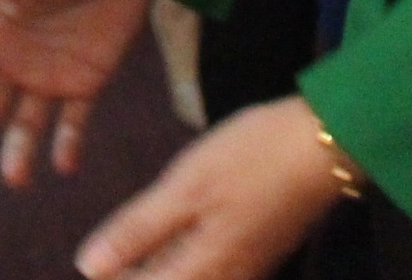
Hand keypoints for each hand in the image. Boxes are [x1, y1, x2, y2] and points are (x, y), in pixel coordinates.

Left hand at [73, 97, 351, 279]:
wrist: (324, 146)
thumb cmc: (252, 158)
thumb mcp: (186, 187)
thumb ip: (138, 230)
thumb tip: (87, 268)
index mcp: (203, 269)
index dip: (110, 278)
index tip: (87, 265)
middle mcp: (227, 279)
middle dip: (134, 274)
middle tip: (106, 257)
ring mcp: (246, 268)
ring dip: (159, 268)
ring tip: (127, 254)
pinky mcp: (258, 251)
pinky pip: (210, 271)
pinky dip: (182, 262)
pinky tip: (170, 243)